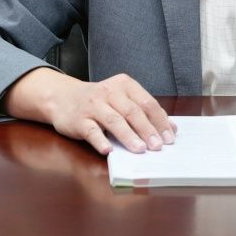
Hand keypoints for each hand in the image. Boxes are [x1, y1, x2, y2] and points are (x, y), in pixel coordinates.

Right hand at [1, 68, 176, 155]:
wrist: (64, 97)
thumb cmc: (100, 101)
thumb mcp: (122, 99)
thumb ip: (144, 111)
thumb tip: (171, 129)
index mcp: (124, 85)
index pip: (147, 102)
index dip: (159, 120)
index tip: (169, 137)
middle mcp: (109, 92)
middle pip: (132, 111)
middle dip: (147, 129)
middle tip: (158, 146)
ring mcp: (93, 105)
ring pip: (114, 120)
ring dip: (129, 136)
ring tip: (140, 150)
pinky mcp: (78, 120)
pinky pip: (91, 131)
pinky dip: (100, 140)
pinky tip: (108, 151)